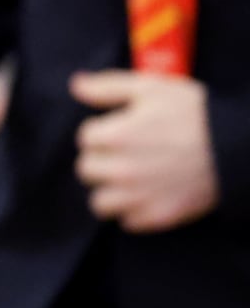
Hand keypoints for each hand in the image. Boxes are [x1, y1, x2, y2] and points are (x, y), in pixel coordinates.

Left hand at [70, 70, 219, 231]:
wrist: (239, 146)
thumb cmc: (196, 113)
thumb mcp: (152, 89)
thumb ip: (108, 87)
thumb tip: (75, 85)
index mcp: (116, 136)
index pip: (84, 138)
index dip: (103, 131)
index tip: (123, 130)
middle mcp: (121, 170)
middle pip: (86, 170)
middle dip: (102, 160)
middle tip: (128, 153)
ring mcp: (138, 197)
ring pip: (99, 202)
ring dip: (111, 191)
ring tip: (133, 178)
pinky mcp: (156, 217)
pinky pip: (127, 222)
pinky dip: (134, 211)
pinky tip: (150, 194)